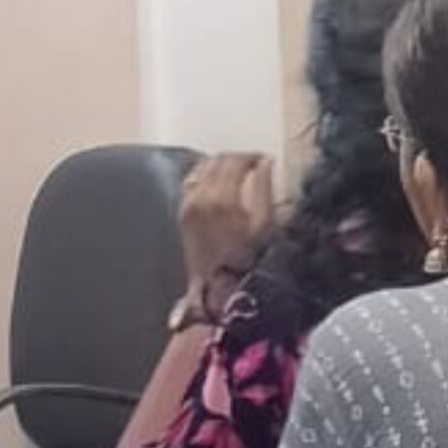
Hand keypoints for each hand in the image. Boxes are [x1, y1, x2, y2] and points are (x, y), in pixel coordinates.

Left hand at [178, 153, 274, 297]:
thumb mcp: (265, 225)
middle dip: (237, 158)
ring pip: (201, 169)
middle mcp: (199, 198)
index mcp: (221, 198)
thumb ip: (264, 189)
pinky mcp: (182, 214)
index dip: (253, 157)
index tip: (265, 160)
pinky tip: (216, 183)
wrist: (218, 290)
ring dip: (220, 165)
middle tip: (254, 164)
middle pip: (216, 161)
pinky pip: (191, 183)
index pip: (235, 160)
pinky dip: (204, 176)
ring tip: (238, 172)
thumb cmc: (245, 263)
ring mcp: (187, 205)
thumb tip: (265, 164)